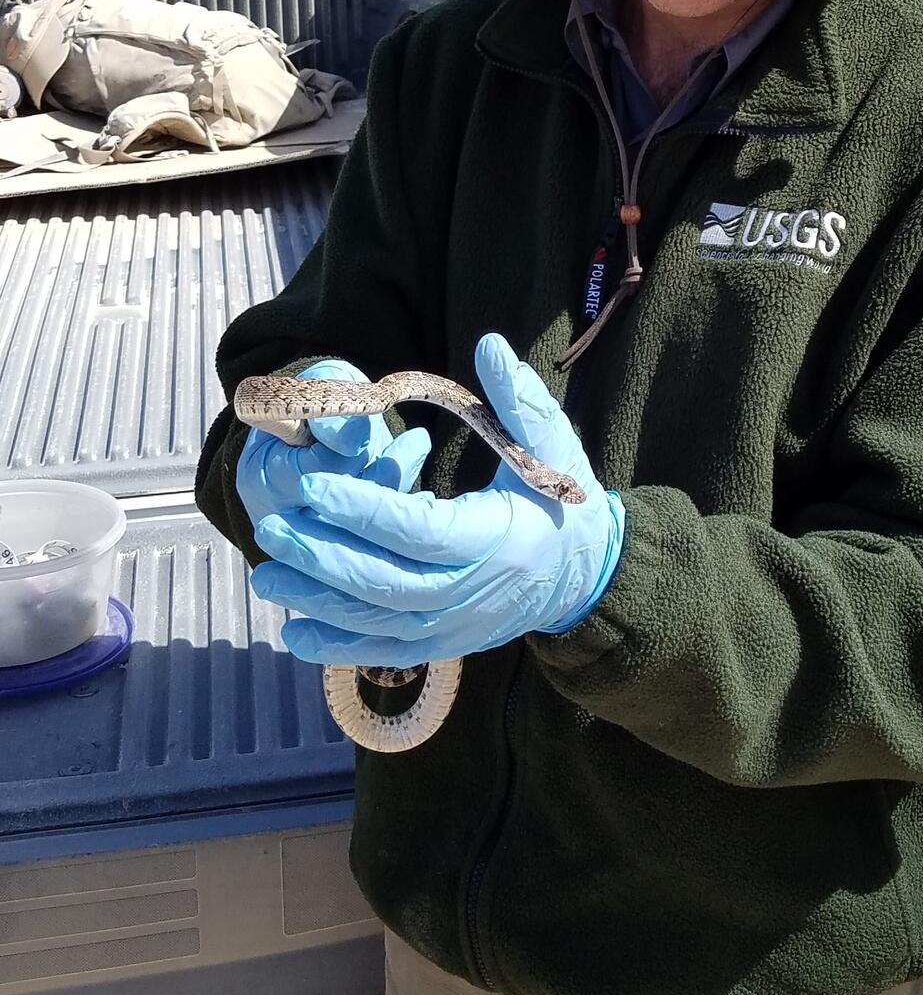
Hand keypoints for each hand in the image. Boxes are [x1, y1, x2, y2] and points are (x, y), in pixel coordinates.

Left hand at [248, 334, 625, 669]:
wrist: (584, 577)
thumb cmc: (563, 503)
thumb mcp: (553, 445)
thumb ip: (519, 398)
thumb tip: (488, 344)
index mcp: (497, 537)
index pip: (420, 530)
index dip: (365, 510)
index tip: (314, 484)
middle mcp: (472, 591)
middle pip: (387, 583)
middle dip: (324, 557)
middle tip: (271, 526)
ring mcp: (455, 625)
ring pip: (377, 621)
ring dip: (318, 601)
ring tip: (266, 574)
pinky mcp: (442, 644)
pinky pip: (382, 650)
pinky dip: (337, 646)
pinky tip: (292, 631)